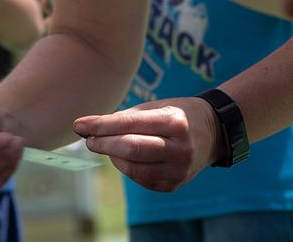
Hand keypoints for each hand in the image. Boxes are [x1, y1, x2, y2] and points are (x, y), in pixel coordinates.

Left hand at [73, 97, 220, 191]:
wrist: (213, 133)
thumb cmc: (177, 115)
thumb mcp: (156, 107)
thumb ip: (125, 117)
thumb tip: (89, 128)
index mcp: (175, 122)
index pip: (129, 124)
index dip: (101, 126)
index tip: (80, 124)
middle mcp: (179, 148)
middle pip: (130, 149)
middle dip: (103, 143)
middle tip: (88, 138)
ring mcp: (178, 170)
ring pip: (132, 168)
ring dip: (113, 156)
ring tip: (106, 145)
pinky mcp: (173, 185)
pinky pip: (140, 179)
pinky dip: (126, 167)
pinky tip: (123, 157)